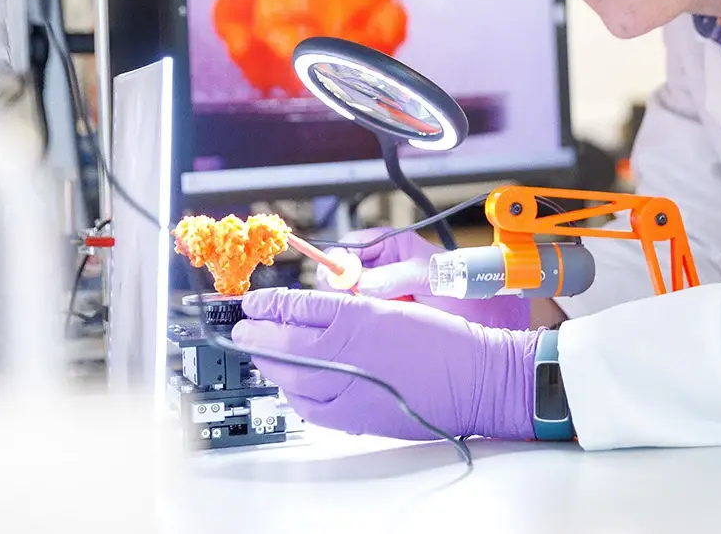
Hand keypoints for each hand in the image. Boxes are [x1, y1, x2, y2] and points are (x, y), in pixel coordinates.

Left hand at [234, 288, 539, 440]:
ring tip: (262, 353)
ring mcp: (344, 389)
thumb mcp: (394, 306)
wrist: (476, 378)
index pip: (293, 308)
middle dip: (257, 333)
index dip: (268, 305)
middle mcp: (343, 353)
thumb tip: (309, 311)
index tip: (254, 303)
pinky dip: (293, 391)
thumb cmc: (446, 340)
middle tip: (244, 328)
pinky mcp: (352, 417)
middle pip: (280, 342)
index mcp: (354, 318)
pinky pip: (307, 405)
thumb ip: (348, 309)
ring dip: (270, 362)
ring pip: (287, 375)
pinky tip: (292, 383)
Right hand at [324, 227, 531, 329]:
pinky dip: (365, 322)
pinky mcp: (387, 315)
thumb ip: (398, 276)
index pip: (352, 245)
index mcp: (395, 247)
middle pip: (345, 273)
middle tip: (353, 303)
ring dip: (355, 307)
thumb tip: (360, 282)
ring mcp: (385, 293)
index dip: (339, 259)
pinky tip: (376, 329)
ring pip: (351, 298)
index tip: (335, 278)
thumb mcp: (434, 278)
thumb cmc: (468, 289)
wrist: (488, 320)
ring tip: (375, 316)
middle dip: (343, 287)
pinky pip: (364, 317)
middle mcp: (386, 268)